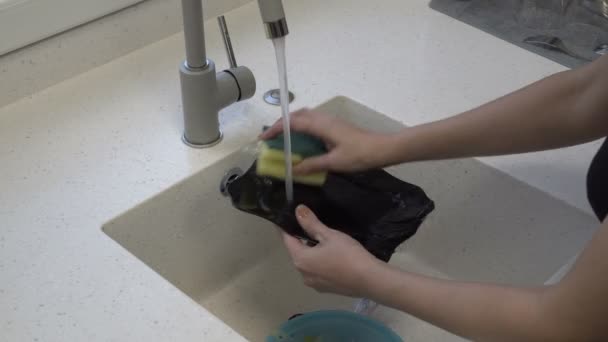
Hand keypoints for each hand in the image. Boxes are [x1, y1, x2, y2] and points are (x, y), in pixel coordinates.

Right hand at [259, 109, 393, 173]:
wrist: (383, 149)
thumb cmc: (360, 155)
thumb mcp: (334, 163)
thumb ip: (312, 164)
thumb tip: (292, 169)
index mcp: (321, 125)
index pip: (292, 123)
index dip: (276, 129)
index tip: (263, 138)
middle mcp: (323, 119)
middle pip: (297, 116)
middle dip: (281, 125)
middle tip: (270, 139)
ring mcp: (330, 121)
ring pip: (305, 117)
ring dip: (291, 125)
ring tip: (282, 139)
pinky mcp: (335, 126)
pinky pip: (313, 122)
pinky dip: (302, 128)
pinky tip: (301, 142)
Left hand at [282, 204, 384, 297]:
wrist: (371, 280)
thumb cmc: (348, 255)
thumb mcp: (329, 235)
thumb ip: (311, 223)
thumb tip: (298, 210)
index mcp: (300, 260)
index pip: (286, 240)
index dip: (285, 228)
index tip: (284, 218)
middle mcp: (303, 274)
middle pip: (297, 252)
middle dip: (300, 240)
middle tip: (307, 225)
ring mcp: (314, 284)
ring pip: (308, 263)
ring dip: (311, 252)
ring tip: (321, 239)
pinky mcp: (325, 289)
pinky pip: (317, 272)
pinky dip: (319, 263)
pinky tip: (331, 256)